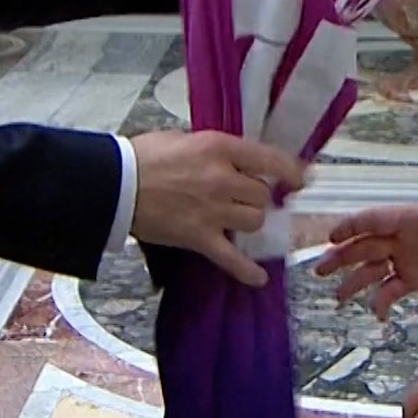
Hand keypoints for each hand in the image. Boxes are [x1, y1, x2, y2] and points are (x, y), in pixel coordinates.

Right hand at [129, 130, 306, 285]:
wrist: (116, 184)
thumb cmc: (144, 156)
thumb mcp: (184, 139)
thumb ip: (213, 151)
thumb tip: (232, 160)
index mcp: (220, 148)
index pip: (270, 160)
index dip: (291, 171)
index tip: (302, 179)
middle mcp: (223, 179)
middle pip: (262, 195)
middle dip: (259, 198)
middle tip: (249, 200)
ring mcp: (213, 211)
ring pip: (255, 221)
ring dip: (252, 223)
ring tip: (240, 222)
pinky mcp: (199, 238)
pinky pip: (232, 258)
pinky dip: (247, 271)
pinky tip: (259, 278)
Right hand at [314, 205, 417, 318]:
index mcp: (413, 219)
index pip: (376, 219)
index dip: (353, 226)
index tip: (332, 237)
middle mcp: (403, 238)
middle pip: (365, 245)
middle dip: (342, 256)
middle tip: (320, 269)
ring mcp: (407, 258)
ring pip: (372, 269)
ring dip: (354, 281)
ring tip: (338, 298)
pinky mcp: (416, 277)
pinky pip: (391, 289)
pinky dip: (381, 301)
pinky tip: (378, 315)